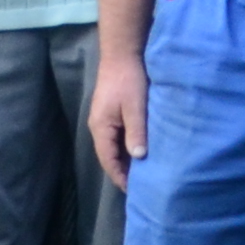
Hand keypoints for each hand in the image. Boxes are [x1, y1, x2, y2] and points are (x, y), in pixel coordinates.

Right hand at [88, 50, 152, 188]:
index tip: (135, 191)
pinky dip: (129, 146)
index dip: (120, 177)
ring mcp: (105, 119)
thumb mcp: (136, 107)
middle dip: (124, 171)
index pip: (108, 161)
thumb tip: (139, 157)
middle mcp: (99, 127)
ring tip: (145, 172)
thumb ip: (137, 132)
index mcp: (101, 128)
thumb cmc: (129, 79)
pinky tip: (143, 149)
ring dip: (127, 159)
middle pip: (110, 156)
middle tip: (143, 186)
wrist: (123, 52)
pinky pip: (119, 136)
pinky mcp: (113, 112)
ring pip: (115, 146)